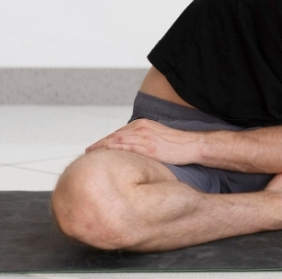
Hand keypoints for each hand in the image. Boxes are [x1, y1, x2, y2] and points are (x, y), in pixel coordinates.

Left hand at [86, 118, 202, 164]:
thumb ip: (143, 139)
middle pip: (115, 135)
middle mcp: (142, 128)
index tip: (96, 148)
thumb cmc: (177, 145)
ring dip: (102, 148)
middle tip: (88, 152)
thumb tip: (132, 151)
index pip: (119, 132)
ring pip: (117, 141)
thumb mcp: (157, 136)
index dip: (106, 140)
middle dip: (100, 144)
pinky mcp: (149, 148)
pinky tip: (105, 157)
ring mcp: (145, 137)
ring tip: (91, 155)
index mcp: (143, 124)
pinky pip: (126, 149)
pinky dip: (113, 152)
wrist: (193, 145)